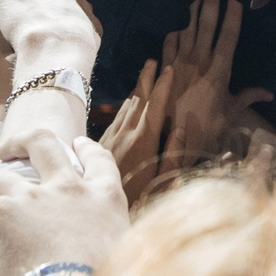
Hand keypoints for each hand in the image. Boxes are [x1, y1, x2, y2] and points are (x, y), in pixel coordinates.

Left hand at [0, 130, 129, 275]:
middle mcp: (68, 188)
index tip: (77, 145)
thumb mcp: (123, 260)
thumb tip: (97, 256)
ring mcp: (31, 197)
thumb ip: (109, 244)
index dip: (86, 150)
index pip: (98, 160)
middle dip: (22, 141)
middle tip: (6, 150)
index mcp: (105, 199)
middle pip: (42, 142)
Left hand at [98, 58, 178, 206]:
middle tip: (154, 60)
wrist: (96, 215)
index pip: (155, 107)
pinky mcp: (101, 146)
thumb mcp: (161, 182)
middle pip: (138, 100)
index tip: (170, 68)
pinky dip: (126, 105)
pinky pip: (117, 118)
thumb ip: (172, 154)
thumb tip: (179, 128)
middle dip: (147, 79)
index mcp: (143, 142)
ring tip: (144, 73)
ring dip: (136, 89)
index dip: (164, 86)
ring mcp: (111, 139)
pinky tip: (129, 102)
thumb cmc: (138, 203)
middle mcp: (125, 136)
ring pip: (125, 107)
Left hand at [161, 0, 272, 169]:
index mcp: (219, 71)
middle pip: (206, 26)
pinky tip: (177, 25)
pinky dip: (174, 33)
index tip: (235, 0)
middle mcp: (199, 62)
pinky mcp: (164, 68)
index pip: (227, 37)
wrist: (172, 138)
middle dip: (211, 4)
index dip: (231, 17)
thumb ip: (247, 97)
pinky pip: (169, 43)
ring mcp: (179, 63)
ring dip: (192, 11)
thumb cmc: (205, 127)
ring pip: (187, 30)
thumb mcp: (230, 113)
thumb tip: (269, 93)